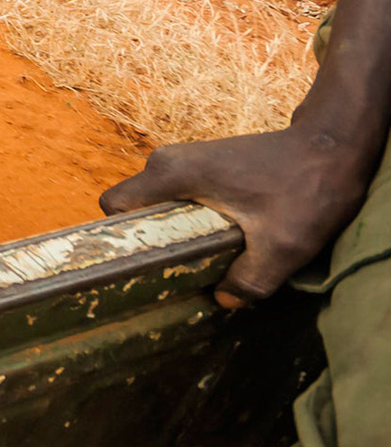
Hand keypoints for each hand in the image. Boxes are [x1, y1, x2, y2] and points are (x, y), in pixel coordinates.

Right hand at [99, 124, 376, 307]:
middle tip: (187, 267)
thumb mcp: (283, 245)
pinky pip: (179, 197)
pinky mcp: (203, 164)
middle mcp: (168, 161)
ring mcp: (185, 159)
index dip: (123, 237)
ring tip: (211, 255)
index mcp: (172, 174)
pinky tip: (226, 237)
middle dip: (156, 240)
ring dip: (178, 231)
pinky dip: (192, 220)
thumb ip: (250, 280)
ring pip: (160, 204)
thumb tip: (223, 301)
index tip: (149, 263)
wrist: (331, 145)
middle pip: (138, 209)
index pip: (116, 205)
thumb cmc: (305, 187)